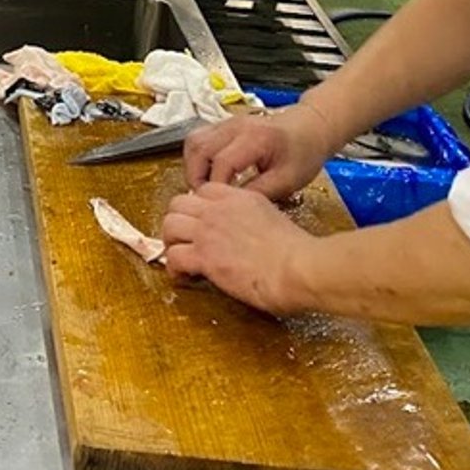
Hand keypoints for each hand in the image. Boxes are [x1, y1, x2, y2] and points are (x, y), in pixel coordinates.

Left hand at [160, 183, 313, 315]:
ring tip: (181, 258)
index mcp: (241, 198)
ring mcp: (209, 231)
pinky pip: (173, 257)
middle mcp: (220, 209)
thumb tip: (248, 236)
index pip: (204, 191)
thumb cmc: (299, 253)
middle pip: (178, 204)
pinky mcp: (204, 256)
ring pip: (169, 226)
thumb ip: (254, 221)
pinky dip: (174, 269)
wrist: (300, 268)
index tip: (201, 224)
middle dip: (177, 222)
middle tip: (184, 240)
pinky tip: (185, 277)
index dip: (197, 208)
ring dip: (171, 243)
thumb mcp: (274, 221)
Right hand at [184, 105, 337, 199]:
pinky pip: (199, 140)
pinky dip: (197, 159)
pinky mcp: (223, 125)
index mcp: (256, 138)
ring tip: (204, 187)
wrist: (310, 128)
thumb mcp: (287, 181)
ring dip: (193, 167)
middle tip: (204, 198)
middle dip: (196, 177)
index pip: (222, 162)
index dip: (216, 187)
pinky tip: (208, 174)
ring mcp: (227, 123)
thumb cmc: (302, 154)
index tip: (217, 205)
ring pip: (193, 142)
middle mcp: (236, 126)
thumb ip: (257, 193)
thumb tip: (229, 206)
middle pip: (199, 148)